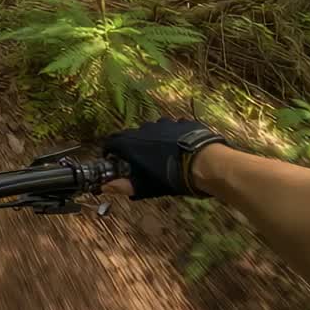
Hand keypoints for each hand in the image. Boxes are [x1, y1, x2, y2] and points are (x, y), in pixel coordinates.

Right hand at [101, 119, 226, 199]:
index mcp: (131, 143)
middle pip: (132, 136)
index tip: (113, 160)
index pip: (111, 142)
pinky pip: (172, 129)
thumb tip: (105, 187)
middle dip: (132, 147)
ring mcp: (164, 123)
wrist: (204, 163)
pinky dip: (171, 137)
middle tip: (140, 163)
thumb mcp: (145, 186)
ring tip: (161, 156)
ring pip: (152, 131)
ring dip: (152, 141)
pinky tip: (179, 148)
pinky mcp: (182, 122)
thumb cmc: (170, 176)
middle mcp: (144, 129)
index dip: (110, 151)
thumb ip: (123, 185)